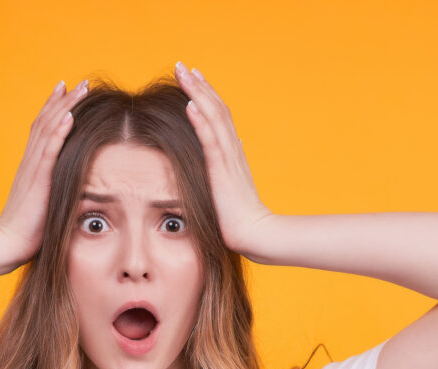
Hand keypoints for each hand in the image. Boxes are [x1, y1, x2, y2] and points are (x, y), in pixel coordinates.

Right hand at [0, 78, 89, 264]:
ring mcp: (33, 169)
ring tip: (80, 89)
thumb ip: (55, 191)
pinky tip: (70, 115)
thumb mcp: (45, 205)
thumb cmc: (28, 232)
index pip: (42, 129)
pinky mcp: (38, 180)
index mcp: (31, 166)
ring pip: (48, 129)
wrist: (7, 245)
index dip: (54, 108)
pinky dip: (59, 131)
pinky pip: (49, 150)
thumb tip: (73, 191)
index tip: (66, 90)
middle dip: (63, 100)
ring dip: (65, 107)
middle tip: (79, 82)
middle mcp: (30, 162)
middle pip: (46, 121)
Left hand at [174, 62, 274, 255]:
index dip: (206, 94)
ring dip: (198, 93)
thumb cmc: (241, 215)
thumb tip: (237, 143)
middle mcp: (232, 149)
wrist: (254, 233)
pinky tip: (190, 104)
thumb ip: (232, 162)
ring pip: (214, 117)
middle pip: (216, 108)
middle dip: (198, 85)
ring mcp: (228, 158)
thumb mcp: (233, 183)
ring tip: (184, 74)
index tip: (193, 77)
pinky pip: (211, 140)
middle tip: (183, 65)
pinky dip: (201, 121)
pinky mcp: (223, 170)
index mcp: (233, 152)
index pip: (219, 115)